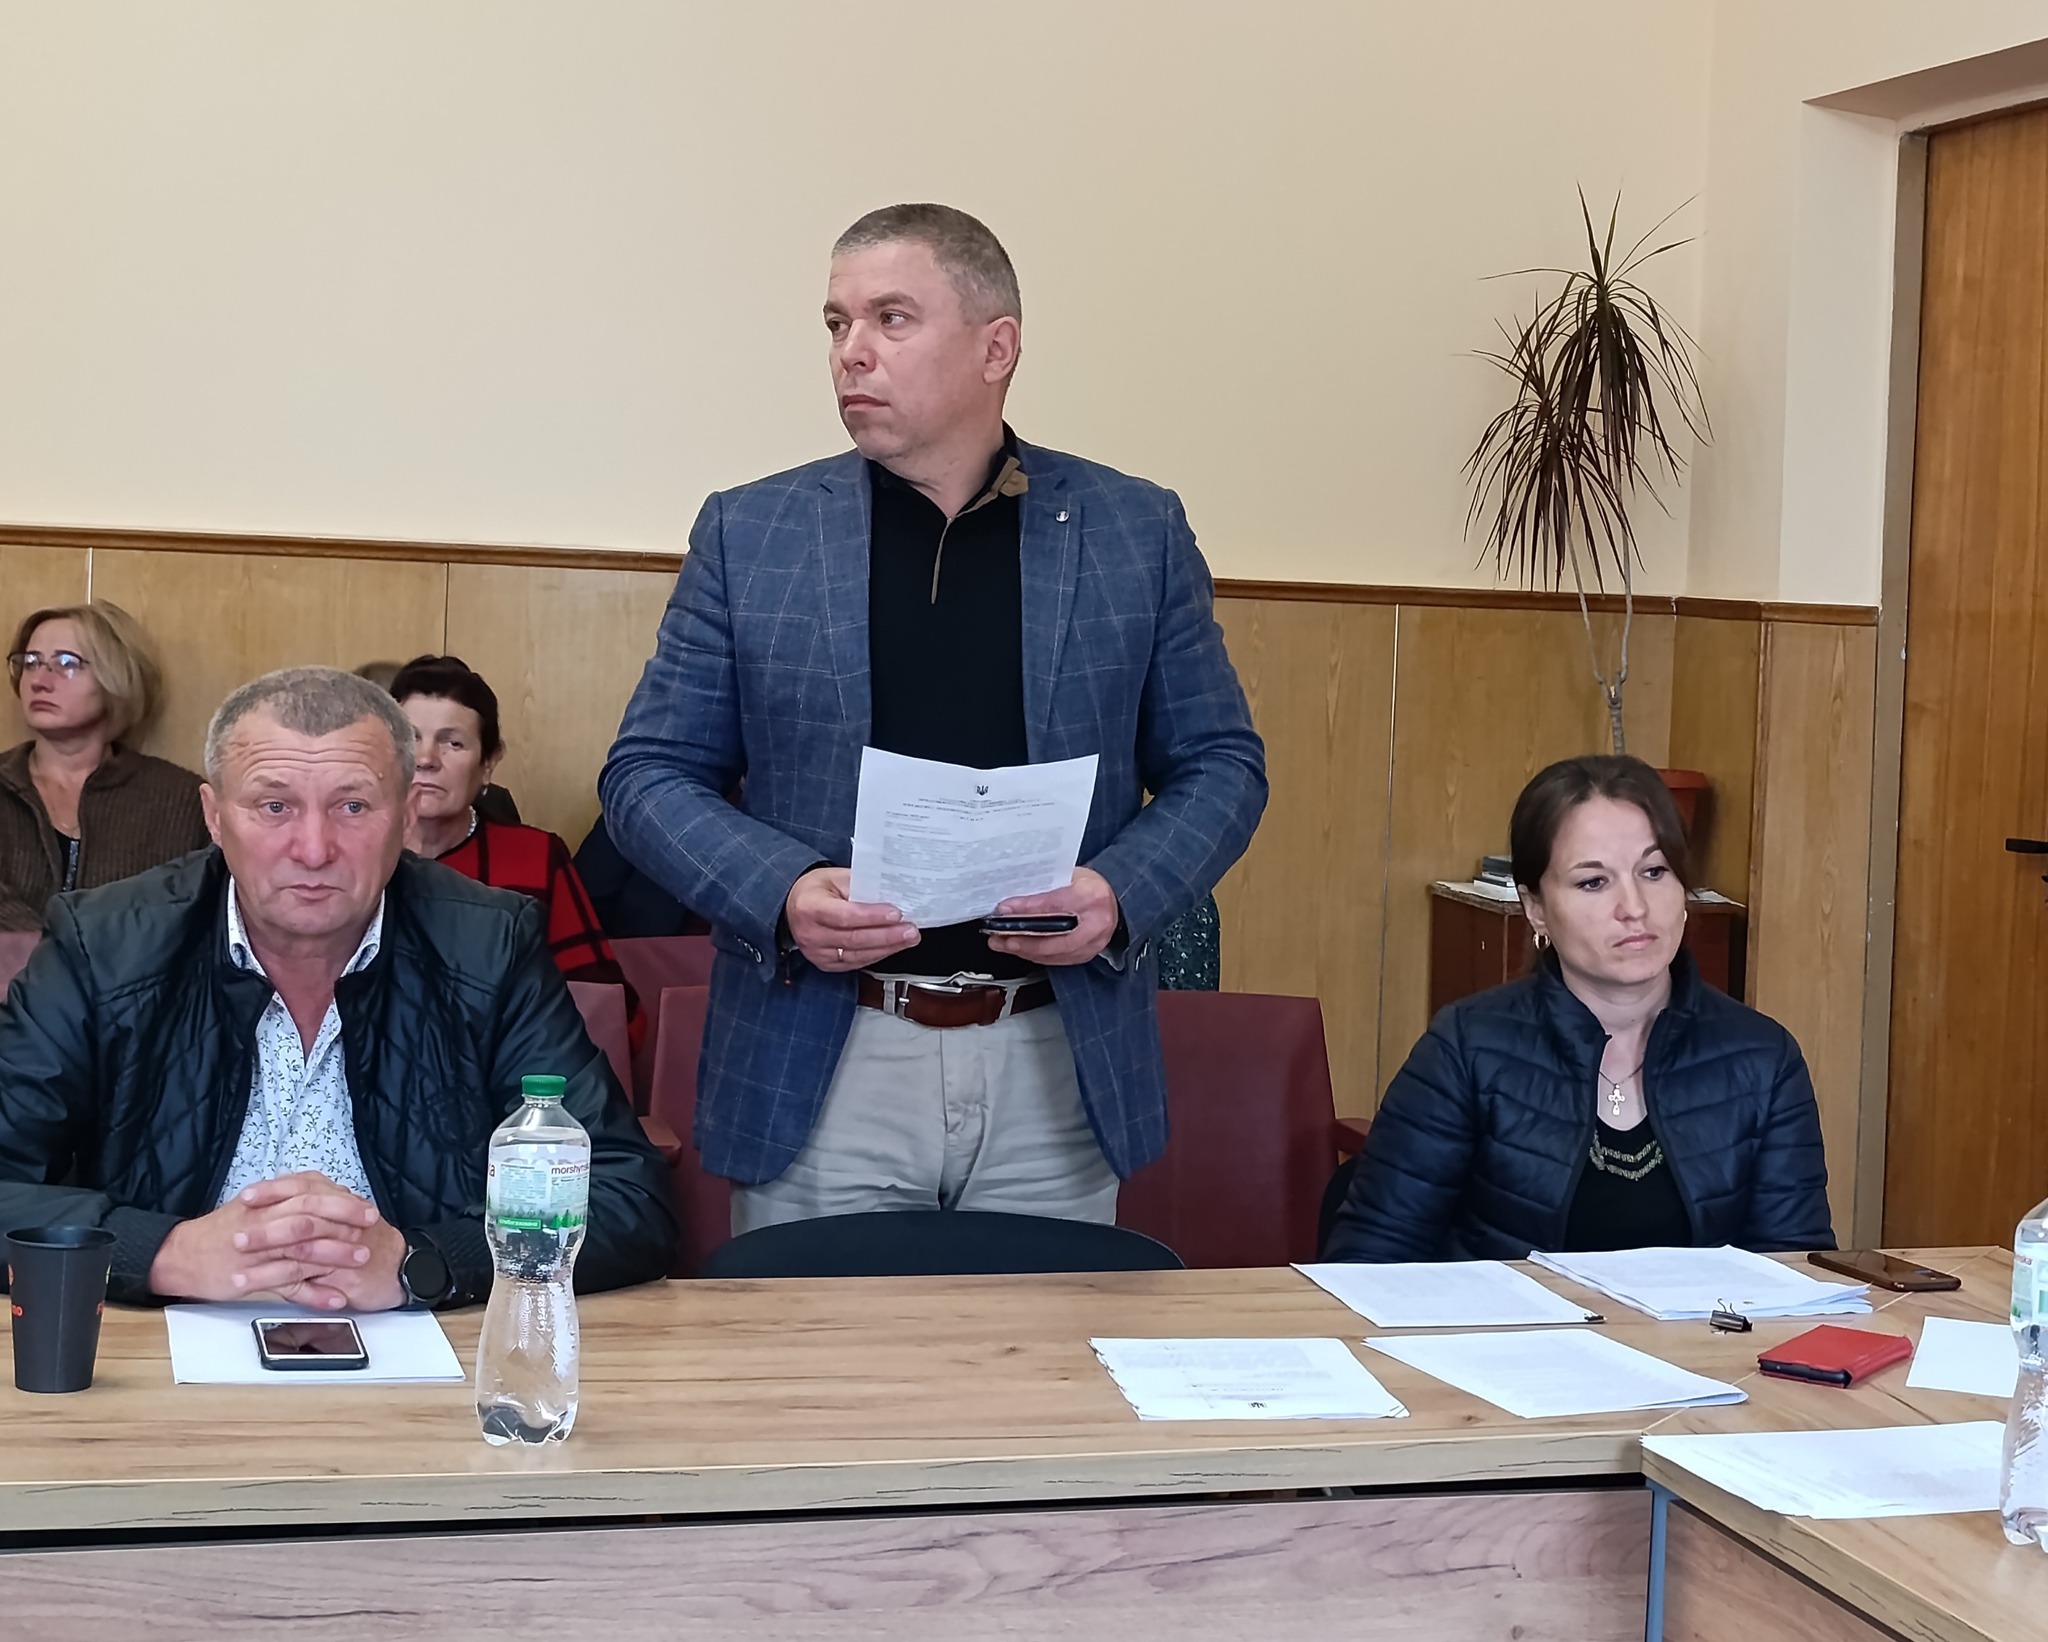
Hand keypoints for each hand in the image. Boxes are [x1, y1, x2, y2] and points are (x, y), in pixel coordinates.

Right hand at [148, 1171, 405, 1310]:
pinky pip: (287, 1286)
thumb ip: (286, 1199)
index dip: (341, 1201)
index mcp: (265, 1204)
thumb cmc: (221, 1231)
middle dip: (345, 1222)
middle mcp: (263, 1224)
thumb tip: (322, 1191)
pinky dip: (314, 1293)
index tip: (367, 1207)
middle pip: (310, 1218)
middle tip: (371, 1227)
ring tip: (362, 1259)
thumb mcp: (253, 1206)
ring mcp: (258, 1253)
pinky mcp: (251, 1279)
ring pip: (303, 1251)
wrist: (181, 1256)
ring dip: (335, 1256)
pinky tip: (336, 1298)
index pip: (309, 1195)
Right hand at [784, 867, 920, 972]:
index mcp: (810, 907)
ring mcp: (818, 953)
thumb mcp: (834, 877)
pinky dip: (877, 954)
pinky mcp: (826, 964)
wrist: (793, 907)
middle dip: (887, 936)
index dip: (872, 917)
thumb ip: (860, 885)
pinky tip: (892, 947)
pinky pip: (856, 963)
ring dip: (887, 947)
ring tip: (908, 938)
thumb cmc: (814, 890)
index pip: (845, 915)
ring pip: (858, 954)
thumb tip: (889, 893)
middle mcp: (811, 934)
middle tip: (910, 930)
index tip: (895, 914)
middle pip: (854, 939)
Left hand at [986, 867, 1120, 965]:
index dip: (1027, 910)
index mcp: (1092, 895)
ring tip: (1002, 943)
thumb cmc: (1090, 887)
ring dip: (1024, 950)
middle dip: (1022, 938)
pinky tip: (1020, 950)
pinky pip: (1056, 960)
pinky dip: (1035, 955)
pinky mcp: (1086, 955)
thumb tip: (1013, 901)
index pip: (1054, 905)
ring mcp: (1092, 943)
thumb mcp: (1070, 876)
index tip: (1004, 911)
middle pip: (1053, 937)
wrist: (1115, 902)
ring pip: (1052, 952)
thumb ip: (1045, 888)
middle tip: (999, 936)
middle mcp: (1096, 923)